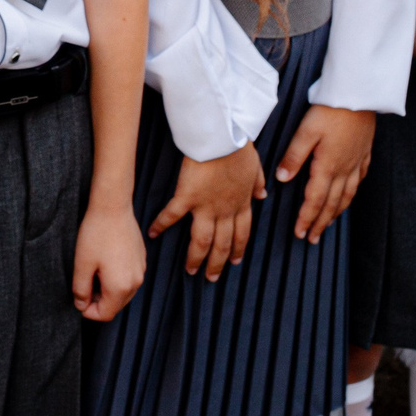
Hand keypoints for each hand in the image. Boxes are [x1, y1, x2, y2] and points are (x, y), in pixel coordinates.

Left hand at [72, 201, 146, 321]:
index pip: (106, 314)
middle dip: (98, 301)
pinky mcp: (141, 260)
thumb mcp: (82, 264)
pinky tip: (104, 263)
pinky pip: (128, 279)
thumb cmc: (96, 234)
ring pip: (123, 293)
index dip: (89, 311)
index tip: (78, 299)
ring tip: (92, 272)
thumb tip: (81, 305)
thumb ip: (80, 289)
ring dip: (107, 290)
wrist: (113, 207)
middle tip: (83, 285)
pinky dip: (116, 279)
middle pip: (116, 305)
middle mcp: (136, 282)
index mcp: (120, 287)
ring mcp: (141, 271)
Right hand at [149, 144, 263, 281]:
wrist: (223, 137)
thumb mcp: (255, 166)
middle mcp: (225, 210)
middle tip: (211, 277)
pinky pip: (173, 216)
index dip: (238, 249)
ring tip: (191, 271)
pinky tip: (153, 234)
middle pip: (223, 244)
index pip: (242, 233)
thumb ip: (258, 182)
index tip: (234, 261)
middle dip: (217, 263)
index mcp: (242, 203)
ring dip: (196, 257)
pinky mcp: (187, 197)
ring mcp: (206, 206)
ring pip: (202, 240)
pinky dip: (162, 225)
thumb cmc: (239, 147)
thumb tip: (263, 194)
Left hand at [277, 106, 376, 242]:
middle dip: (320, 222)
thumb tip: (281, 180)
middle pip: (332, 203)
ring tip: (328, 224)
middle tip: (312, 238)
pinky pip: (359, 179)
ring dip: (336, 212)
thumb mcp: (305, 132)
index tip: (299, 233)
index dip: (307, 218)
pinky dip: (352, 192)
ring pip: (347, 195)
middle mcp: (344, 169)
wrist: (359, 95)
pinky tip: (350, 195)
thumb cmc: (329, 111)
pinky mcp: (364, 152)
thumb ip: (293, 156)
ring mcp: (357, 162)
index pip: (315, 200)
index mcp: (327, 166)